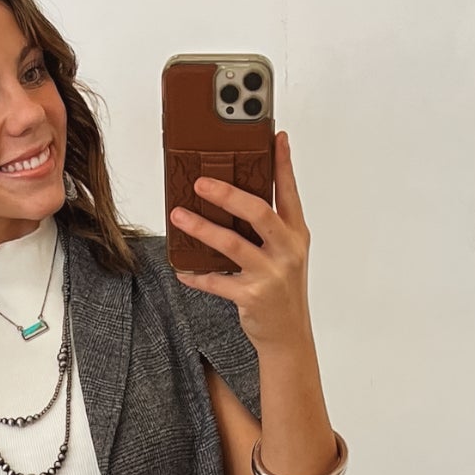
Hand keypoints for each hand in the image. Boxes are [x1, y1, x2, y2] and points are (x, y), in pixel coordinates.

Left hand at [170, 128, 311, 352]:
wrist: (289, 336)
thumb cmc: (282, 290)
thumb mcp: (285, 254)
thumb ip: (268, 228)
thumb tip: (234, 199)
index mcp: (296, 235)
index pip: (289, 192)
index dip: (283, 164)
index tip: (275, 138)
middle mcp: (287, 251)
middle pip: (258, 212)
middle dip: (228, 194)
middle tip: (200, 182)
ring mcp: (271, 274)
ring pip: (232, 244)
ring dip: (202, 228)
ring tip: (178, 216)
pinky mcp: (252, 297)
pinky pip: (217, 281)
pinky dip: (197, 275)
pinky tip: (182, 270)